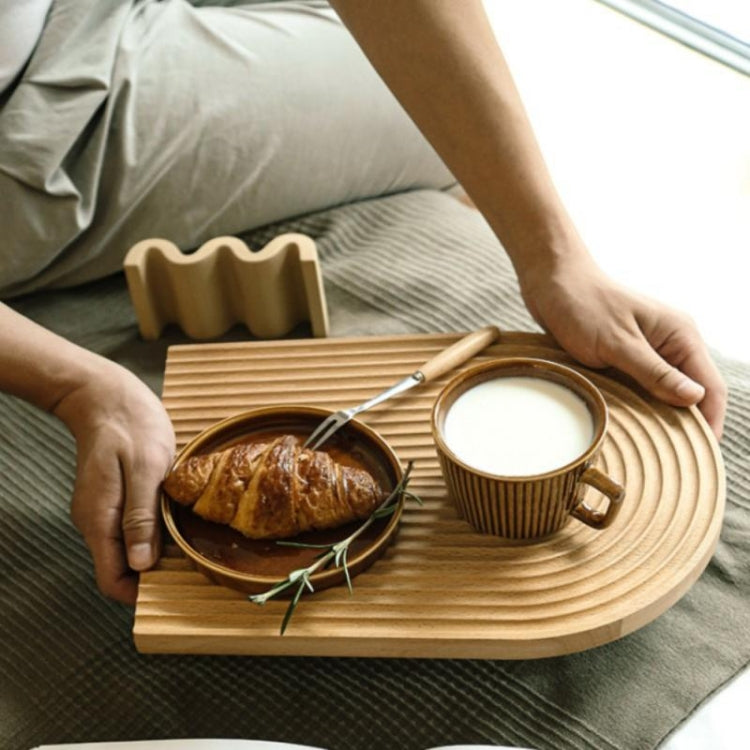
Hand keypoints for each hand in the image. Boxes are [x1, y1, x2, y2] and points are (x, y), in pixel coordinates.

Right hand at [54, 360, 175, 603]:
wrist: (106, 396)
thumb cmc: (130, 425)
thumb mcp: (146, 468)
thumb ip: (141, 517)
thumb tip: (142, 565)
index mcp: (100, 519)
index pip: (111, 580)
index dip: (141, 592)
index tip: (174, 585)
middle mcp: (96, 522)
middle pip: (119, 568)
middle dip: (152, 573)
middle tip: (190, 562)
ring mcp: (102, 511)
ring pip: (126, 549)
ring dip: (153, 552)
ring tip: (187, 542)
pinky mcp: (111, 499)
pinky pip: (129, 528)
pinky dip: (150, 532)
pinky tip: (173, 519)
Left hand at [519, 256, 726, 439]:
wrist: (550, 283)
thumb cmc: (582, 305)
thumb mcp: (617, 343)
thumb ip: (654, 372)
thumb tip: (694, 399)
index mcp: (680, 335)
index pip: (710, 387)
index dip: (709, 422)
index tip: (701, 454)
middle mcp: (669, 345)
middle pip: (690, 395)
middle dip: (684, 425)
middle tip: (672, 459)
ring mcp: (647, 352)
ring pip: (663, 395)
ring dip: (658, 417)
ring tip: (650, 448)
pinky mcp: (624, 359)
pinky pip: (639, 389)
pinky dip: (637, 407)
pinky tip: (628, 425)